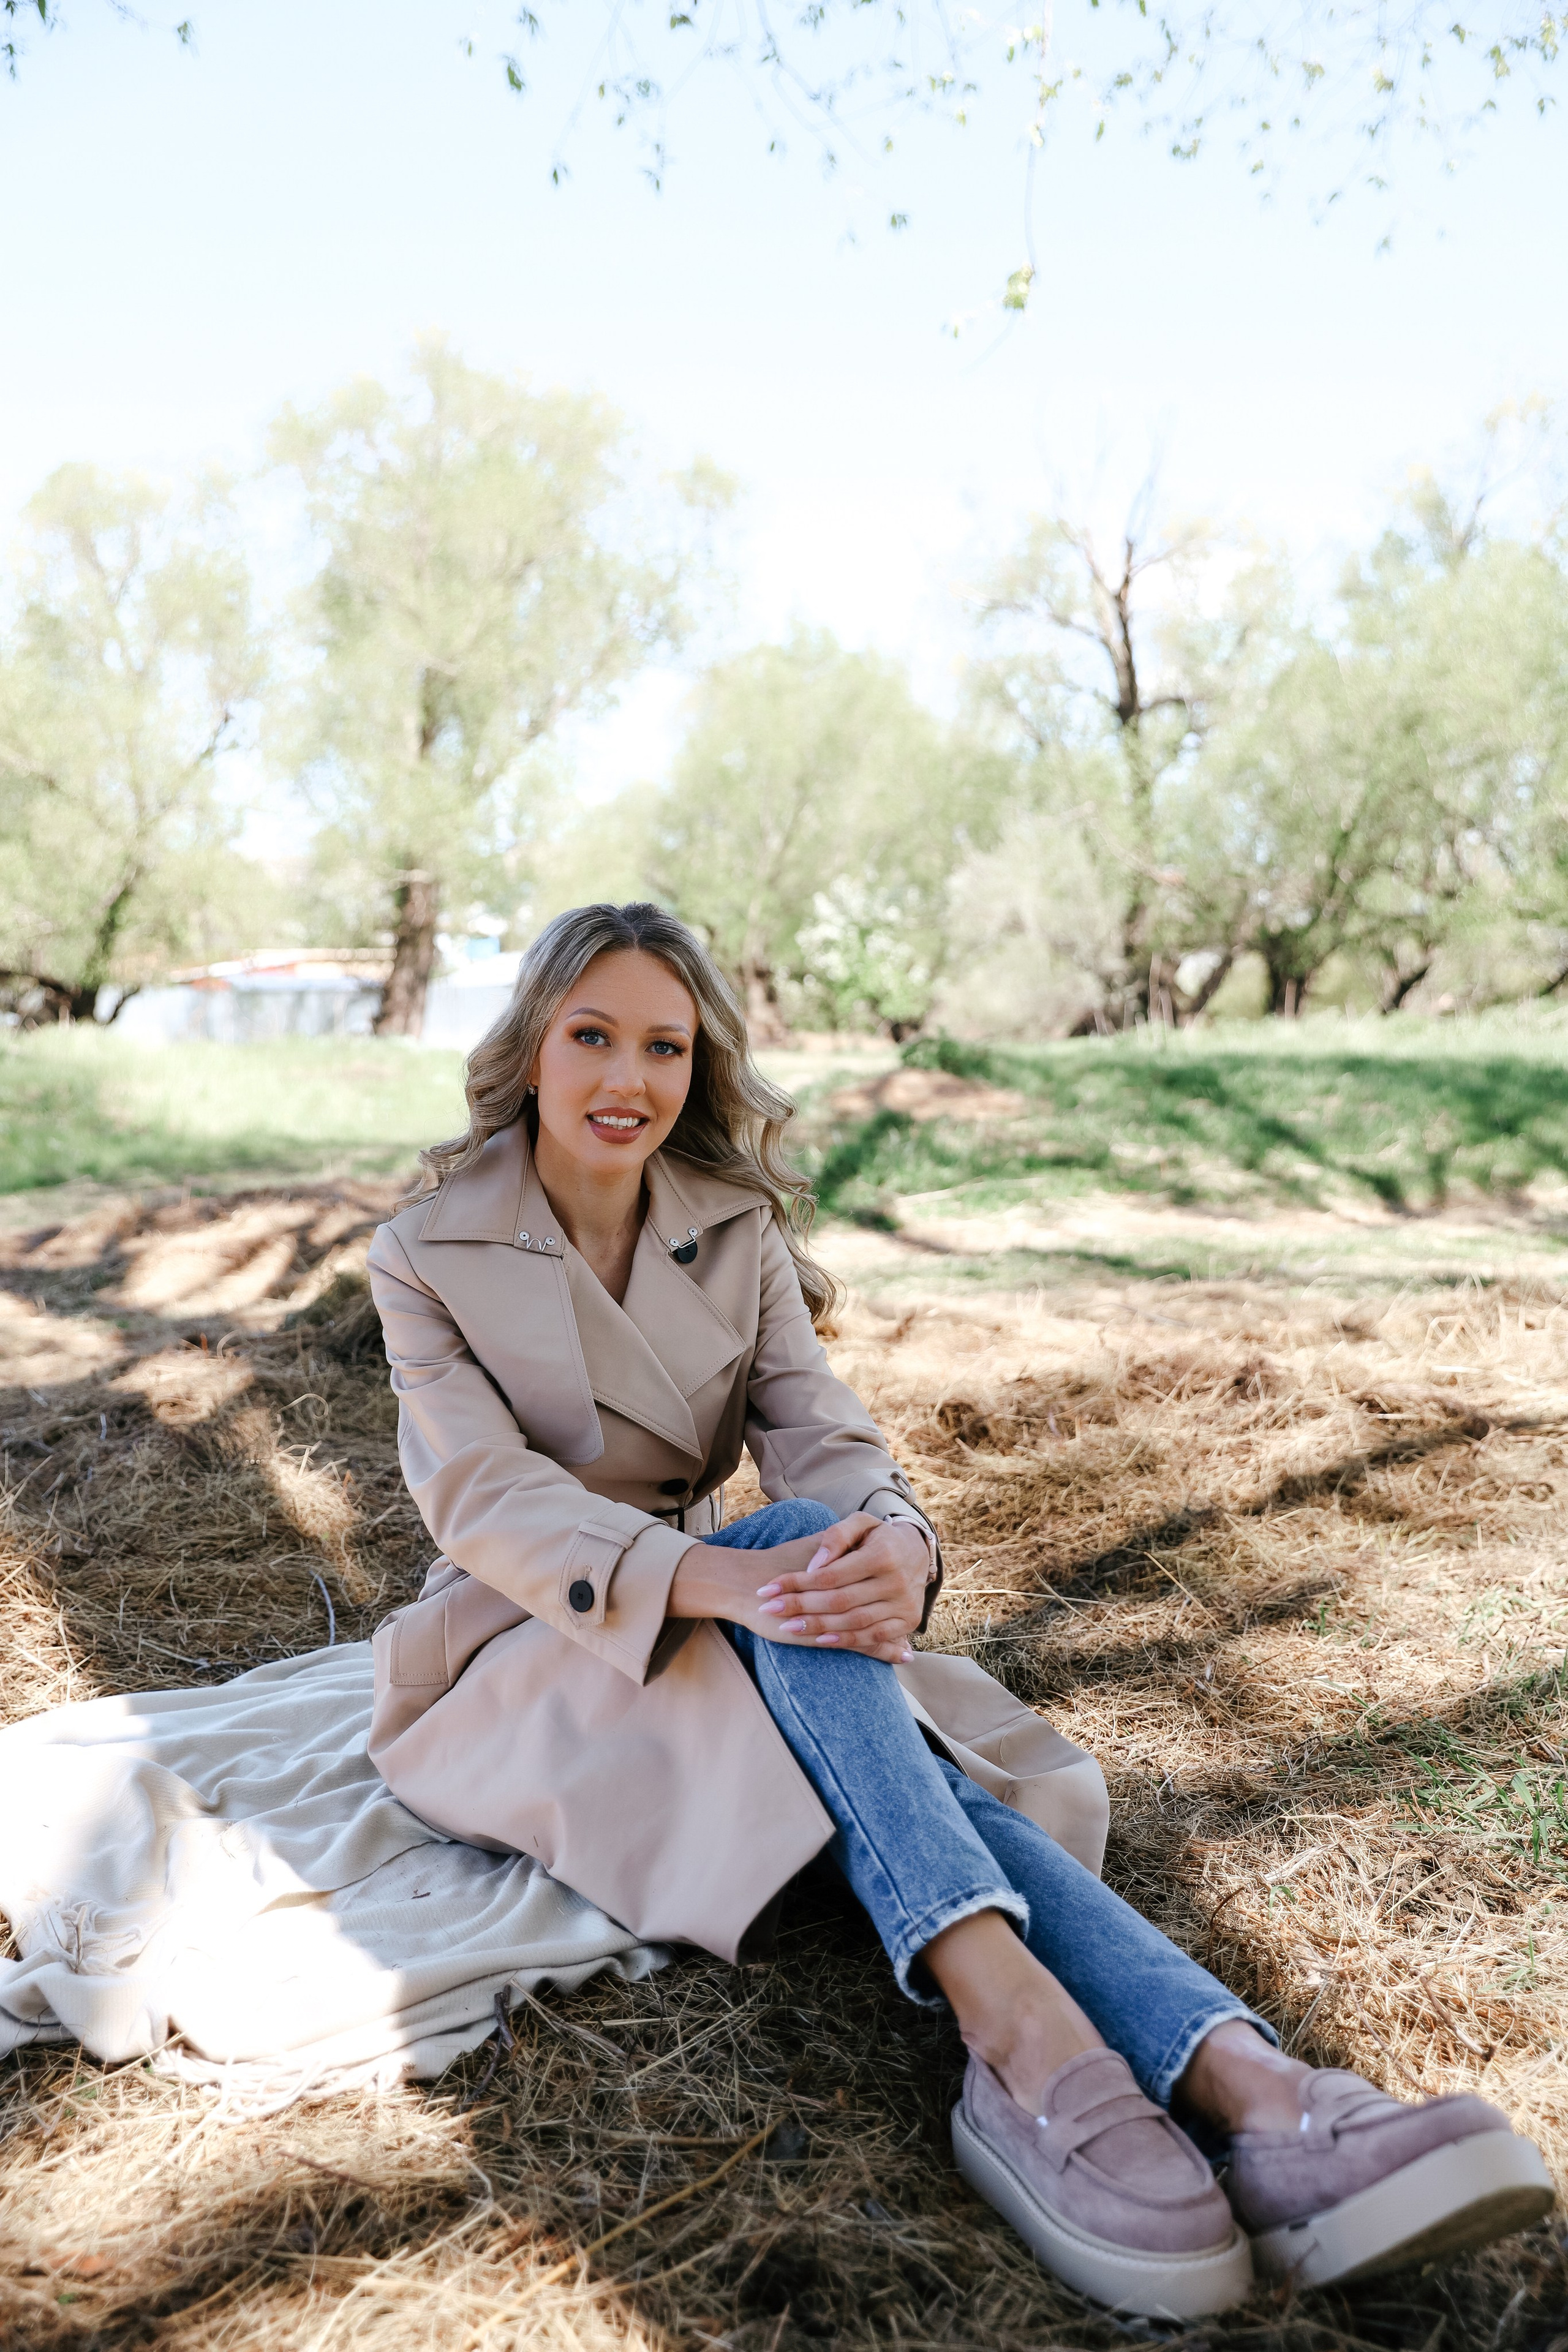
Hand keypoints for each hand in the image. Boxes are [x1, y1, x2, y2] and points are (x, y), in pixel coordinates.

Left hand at [754, 1513, 929, 1663]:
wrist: (917, 1552)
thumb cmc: (878, 1537)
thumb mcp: (860, 1523)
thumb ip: (836, 1537)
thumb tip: (815, 1566)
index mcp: (883, 1554)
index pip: (831, 1575)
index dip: (797, 1583)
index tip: (769, 1587)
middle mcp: (896, 1581)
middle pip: (839, 1601)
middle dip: (800, 1606)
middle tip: (769, 1608)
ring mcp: (904, 1604)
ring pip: (853, 1622)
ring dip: (817, 1626)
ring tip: (786, 1626)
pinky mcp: (908, 1621)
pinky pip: (873, 1636)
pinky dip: (845, 1640)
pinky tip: (819, 1639)